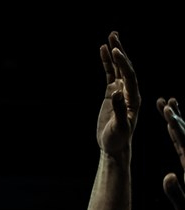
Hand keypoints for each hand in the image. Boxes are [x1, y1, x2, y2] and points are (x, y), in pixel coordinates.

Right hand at [96, 31, 139, 156]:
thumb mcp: (119, 126)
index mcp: (134, 98)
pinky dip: (106, 64)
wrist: (114, 146)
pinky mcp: (112, 94)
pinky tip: (102, 52)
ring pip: (118, 69)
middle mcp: (130, 92)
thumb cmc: (118, 139)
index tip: (115, 52)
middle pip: (125, 68)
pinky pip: (109, 75)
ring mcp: (121, 91)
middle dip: (120, 52)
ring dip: (114, 53)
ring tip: (110, 37)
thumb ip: (119, 109)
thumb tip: (116, 91)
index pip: (130, 76)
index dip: (123, 64)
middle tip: (114, 36)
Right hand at [157, 96, 184, 209]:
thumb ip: (176, 193)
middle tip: (165, 102)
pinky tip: (172, 128)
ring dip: (176, 121)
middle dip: (175, 117)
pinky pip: (184, 146)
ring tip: (169, 106)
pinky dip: (178, 135)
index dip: (176, 125)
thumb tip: (167, 177)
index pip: (184, 142)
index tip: (167, 111)